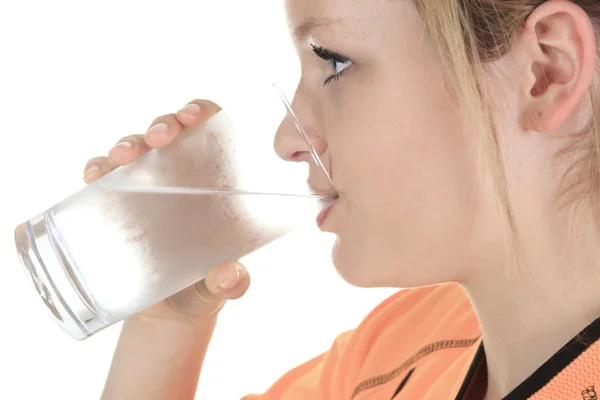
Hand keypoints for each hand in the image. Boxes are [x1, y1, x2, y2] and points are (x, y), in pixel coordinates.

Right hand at [83, 100, 250, 322]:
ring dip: (128, 143)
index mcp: (212, 183)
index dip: (201, 112)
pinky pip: (103, 177)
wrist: (166, 315)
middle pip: (169, 132)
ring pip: (134, 148)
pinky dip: (97, 169)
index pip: (209, 131)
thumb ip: (230, 281)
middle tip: (161, 137)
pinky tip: (96, 175)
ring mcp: (145, 188)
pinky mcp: (116, 205)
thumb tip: (230, 276)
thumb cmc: (202, 288)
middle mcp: (178, 177)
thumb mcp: (220, 286)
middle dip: (163, 124)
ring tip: (125, 157)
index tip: (195, 116)